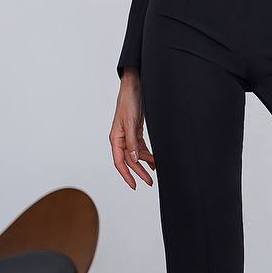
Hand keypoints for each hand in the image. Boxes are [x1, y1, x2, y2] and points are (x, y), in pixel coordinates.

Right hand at [110, 69, 155, 188]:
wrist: (134, 86)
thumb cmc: (128, 101)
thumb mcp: (131, 123)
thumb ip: (131, 142)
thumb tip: (133, 159)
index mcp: (116, 138)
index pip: (120, 162)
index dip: (126, 175)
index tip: (134, 186)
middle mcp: (121, 139)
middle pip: (129, 161)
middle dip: (139, 172)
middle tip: (149, 182)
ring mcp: (128, 136)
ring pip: (136, 155)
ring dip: (145, 163)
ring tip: (155, 172)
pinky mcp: (136, 131)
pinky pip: (141, 147)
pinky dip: (147, 154)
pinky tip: (154, 160)